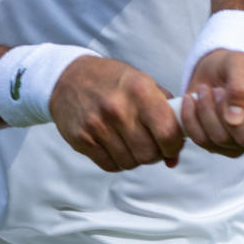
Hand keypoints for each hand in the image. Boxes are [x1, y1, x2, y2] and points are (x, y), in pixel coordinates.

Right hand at [49, 56, 183, 172]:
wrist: (69, 78)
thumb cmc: (113, 81)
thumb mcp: (143, 82)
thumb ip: (165, 113)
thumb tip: (175, 155)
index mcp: (140, 90)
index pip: (168, 133)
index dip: (174, 145)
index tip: (171, 144)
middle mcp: (118, 108)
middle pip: (149, 154)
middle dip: (155, 154)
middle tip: (151, 144)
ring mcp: (98, 125)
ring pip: (130, 163)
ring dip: (135, 158)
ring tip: (131, 142)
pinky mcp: (82, 139)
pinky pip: (110, 166)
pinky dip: (117, 161)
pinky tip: (116, 145)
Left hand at [179, 49, 243, 156]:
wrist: (211, 71)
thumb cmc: (232, 66)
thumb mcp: (239, 62)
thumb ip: (241, 84)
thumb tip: (235, 117)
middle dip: (226, 111)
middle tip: (218, 90)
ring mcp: (239, 143)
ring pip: (221, 140)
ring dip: (207, 110)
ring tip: (204, 90)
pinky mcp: (217, 146)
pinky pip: (201, 140)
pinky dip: (191, 118)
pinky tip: (191, 101)